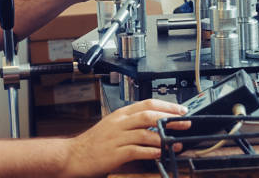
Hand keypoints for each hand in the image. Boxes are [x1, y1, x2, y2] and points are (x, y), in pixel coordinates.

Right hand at [63, 99, 189, 177]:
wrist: (74, 154)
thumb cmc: (95, 142)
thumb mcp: (113, 126)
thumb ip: (132, 123)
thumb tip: (156, 123)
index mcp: (120, 114)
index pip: (147, 103)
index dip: (167, 105)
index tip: (181, 110)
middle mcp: (119, 123)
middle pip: (149, 115)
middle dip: (170, 118)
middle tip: (185, 123)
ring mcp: (117, 137)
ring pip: (145, 132)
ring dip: (164, 137)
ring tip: (176, 142)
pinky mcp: (115, 153)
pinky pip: (136, 150)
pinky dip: (150, 151)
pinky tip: (159, 153)